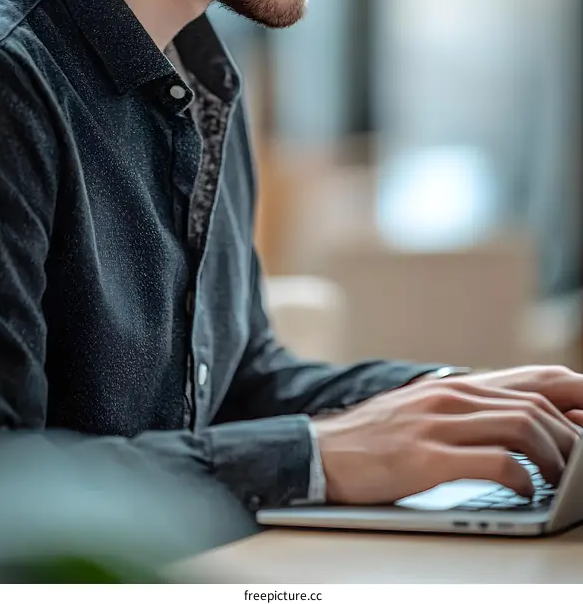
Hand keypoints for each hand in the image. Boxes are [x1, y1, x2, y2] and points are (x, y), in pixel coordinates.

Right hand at [312, 369, 580, 505]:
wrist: (317, 453)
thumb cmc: (374, 442)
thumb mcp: (424, 415)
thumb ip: (467, 416)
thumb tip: (518, 431)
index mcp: (454, 387)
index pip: (533, 382)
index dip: (573, 400)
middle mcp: (450, 396)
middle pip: (535, 404)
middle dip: (570, 435)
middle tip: (581, 463)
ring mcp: (438, 423)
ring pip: (521, 426)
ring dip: (552, 456)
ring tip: (558, 480)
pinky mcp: (425, 456)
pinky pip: (492, 462)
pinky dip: (520, 479)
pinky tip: (523, 492)